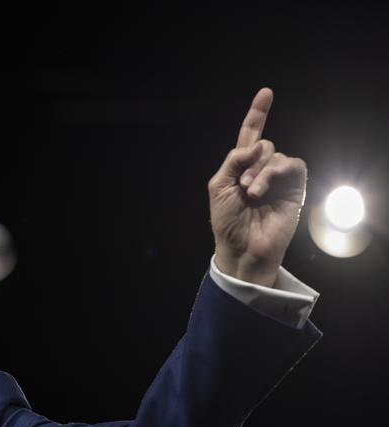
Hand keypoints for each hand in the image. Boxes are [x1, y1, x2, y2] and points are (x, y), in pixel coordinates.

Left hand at [208, 88, 306, 286]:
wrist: (241, 247)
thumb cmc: (227, 221)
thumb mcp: (218, 187)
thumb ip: (232, 161)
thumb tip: (256, 145)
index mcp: (241, 167)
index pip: (251, 135)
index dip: (258, 114)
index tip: (266, 92)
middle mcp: (262, 169)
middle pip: (263, 144)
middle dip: (250, 162)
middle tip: (242, 186)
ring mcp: (280, 179)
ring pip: (275, 154)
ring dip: (260, 171)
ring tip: (251, 193)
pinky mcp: (295, 188)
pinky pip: (293, 165)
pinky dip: (276, 171)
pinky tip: (263, 188)